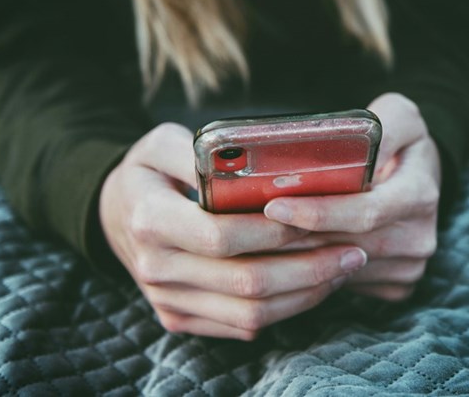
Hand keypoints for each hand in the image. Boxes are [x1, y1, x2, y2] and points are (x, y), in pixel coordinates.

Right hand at [99, 123, 367, 339]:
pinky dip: (285, 310)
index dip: (276, 232)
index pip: (222, 236)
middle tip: (353, 250)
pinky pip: (241, 327)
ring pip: (249, 314)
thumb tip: (250, 162)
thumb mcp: (159, 142)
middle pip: (245, 282)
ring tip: (342, 268)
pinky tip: (312, 284)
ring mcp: (167, 300)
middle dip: (308, 268)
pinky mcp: (179, 317)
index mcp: (150, 220)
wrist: (115, 214)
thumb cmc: (148, 172)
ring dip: (304, 294)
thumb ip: (199, 149)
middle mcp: (156, 268)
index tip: (321, 219)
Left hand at [264, 93, 440, 300]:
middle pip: (346, 245)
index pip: (366, 212)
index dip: (318, 213)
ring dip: (297, 257)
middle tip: (249, 227)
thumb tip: (353, 146)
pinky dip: (315, 271)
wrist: (422, 176)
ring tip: (257, 239)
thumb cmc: (402, 142)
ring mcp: (408, 266)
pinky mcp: (396, 284)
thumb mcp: (400, 116)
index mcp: (420, 193)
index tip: (275, 205)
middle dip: (294, 238)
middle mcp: (419, 237)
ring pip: (340, 268)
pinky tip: (286, 253)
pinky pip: (346, 283)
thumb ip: (380, 125)